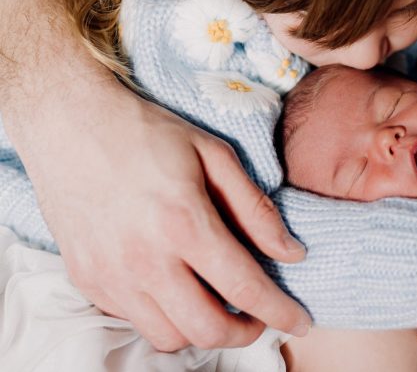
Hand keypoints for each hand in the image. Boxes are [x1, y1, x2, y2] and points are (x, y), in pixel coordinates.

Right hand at [11, 84, 311, 350]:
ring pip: (169, 336)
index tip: (302, 322)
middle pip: (207, 329)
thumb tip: (291, 252)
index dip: (280, 312)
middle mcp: (144, 259)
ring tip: (217, 304)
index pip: (244, 287)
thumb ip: (255, 209)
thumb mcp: (214, 155)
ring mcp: (110, 275)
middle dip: (245, 333)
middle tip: (258, 317)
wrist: (69, 123)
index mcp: (183, 223)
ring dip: (203, 330)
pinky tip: (175, 288)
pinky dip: (164, 316)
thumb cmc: (147, 133)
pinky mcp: (87, 280)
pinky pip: (134, 320)